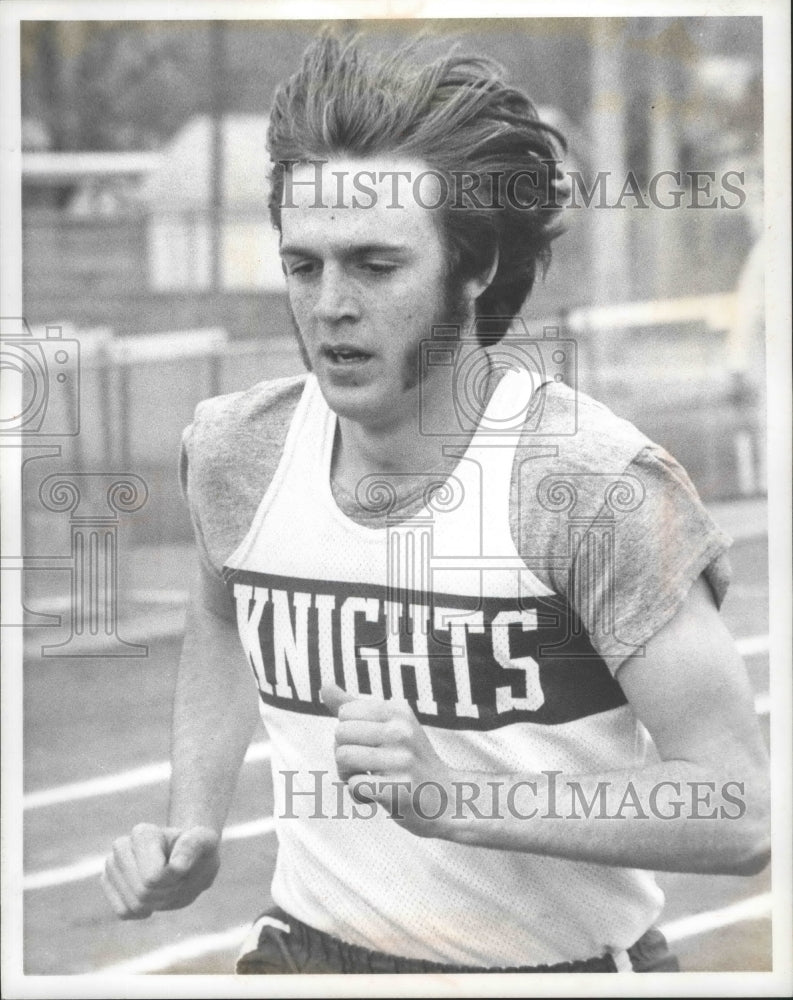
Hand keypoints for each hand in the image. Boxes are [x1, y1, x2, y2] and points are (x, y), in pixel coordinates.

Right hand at [101, 823, 219, 918]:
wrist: (187, 861)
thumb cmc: (197, 850)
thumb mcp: (206, 842)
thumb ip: (194, 846)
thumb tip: (176, 866)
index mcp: (143, 833)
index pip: (153, 877)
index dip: (173, 880)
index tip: (183, 867)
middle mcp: (121, 846)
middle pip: (142, 893)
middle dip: (166, 892)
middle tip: (177, 879)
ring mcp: (111, 865)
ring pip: (133, 904)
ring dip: (156, 903)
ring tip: (166, 885)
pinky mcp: (107, 883)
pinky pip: (123, 912)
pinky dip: (142, 911)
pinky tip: (152, 896)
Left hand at [321, 683, 453, 837]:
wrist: (446, 799)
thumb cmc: (408, 762)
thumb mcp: (388, 727)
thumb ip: (354, 707)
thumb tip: (324, 686)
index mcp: (398, 710)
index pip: (344, 712)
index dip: (348, 733)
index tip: (368, 746)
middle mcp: (401, 730)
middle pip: (340, 734)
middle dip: (344, 754)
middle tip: (366, 767)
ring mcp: (402, 759)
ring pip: (342, 757)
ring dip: (348, 776)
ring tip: (370, 781)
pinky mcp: (400, 788)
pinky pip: (354, 785)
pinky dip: (358, 795)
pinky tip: (376, 797)